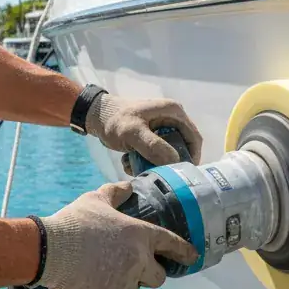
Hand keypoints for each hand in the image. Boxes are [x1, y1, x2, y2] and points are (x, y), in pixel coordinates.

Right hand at [37, 182, 197, 288]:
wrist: (49, 250)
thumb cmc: (74, 222)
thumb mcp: (95, 200)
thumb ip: (116, 193)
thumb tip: (127, 185)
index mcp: (140, 235)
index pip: (172, 245)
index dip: (185, 252)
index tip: (192, 257)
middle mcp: (138, 260)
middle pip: (159, 277)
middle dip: (150, 274)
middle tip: (133, 267)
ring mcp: (125, 282)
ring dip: (125, 283)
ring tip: (103, 270)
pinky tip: (90, 279)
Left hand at [85, 94, 203, 170]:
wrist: (94, 116)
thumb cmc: (114, 119)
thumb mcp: (133, 133)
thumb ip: (153, 146)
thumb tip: (175, 161)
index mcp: (174, 112)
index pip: (194, 139)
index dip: (192, 158)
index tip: (183, 176)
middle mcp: (172, 119)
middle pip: (182, 149)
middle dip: (169, 164)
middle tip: (158, 176)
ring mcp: (162, 129)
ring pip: (168, 154)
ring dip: (154, 165)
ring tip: (137, 168)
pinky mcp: (152, 138)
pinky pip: (156, 155)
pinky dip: (145, 162)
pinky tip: (130, 163)